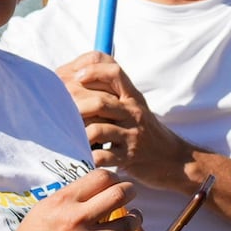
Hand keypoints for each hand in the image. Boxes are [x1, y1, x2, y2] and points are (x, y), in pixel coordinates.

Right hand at [3, 168, 142, 230]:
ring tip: (134, 218)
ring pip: (128, 224)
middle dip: (131, 191)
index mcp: (63, 201)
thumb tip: (95, 189)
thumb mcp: (44, 209)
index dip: (114, 177)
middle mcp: (77, 218)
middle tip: (131, 193)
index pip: (101, 177)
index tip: (116, 182)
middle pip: (120, 194)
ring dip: (135, 219)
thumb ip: (70, 198)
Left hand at [60, 53, 197, 189]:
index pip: (114, 72)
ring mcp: (132, 136)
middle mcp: (133, 112)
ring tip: (66, 135)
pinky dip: (87, 156)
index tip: (76, 77)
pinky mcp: (129, 158)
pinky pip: (102, 157)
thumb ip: (113, 92)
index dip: (93, 71)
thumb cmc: (145, 131)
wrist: (173, 159)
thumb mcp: (135, 106)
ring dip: (78, 133)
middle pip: (99, 102)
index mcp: (132, 96)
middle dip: (74, 107)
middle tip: (57, 112)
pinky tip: (80, 155)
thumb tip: (76, 80)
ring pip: (97, 130)